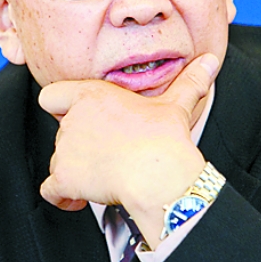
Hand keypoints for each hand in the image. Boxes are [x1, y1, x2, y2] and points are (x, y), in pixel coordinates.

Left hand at [38, 53, 218, 248]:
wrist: (157, 174)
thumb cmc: (165, 139)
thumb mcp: (176, 104)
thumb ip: (189, 82)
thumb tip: (210, 61)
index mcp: (92, 95)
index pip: (52, 95)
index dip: (60, 108)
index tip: (76, 118)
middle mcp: (72, 119)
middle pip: (61, 133)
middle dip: (79, 146)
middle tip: (107, 154)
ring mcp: (65, 149)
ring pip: (58, 162)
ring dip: (74, 172)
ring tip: (102, 178)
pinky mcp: (64, 177)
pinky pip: (50, 190)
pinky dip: (62, 197)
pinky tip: (79, 200)